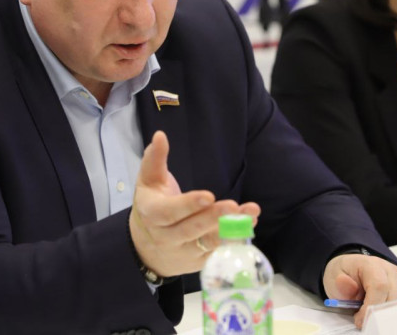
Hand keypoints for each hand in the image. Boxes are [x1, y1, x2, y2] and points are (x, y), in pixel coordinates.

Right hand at [129, 131, 260, 277]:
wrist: (145, 246)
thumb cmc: (151, 204)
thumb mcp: (148, 181)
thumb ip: (155, 158)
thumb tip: (160, 136)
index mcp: (152, 214)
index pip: (169, 212)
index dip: (188, 205)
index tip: (209, 195)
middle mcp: (165, 236)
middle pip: (190, 229)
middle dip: (213, 218)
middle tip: (233, 206)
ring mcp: (182, 251)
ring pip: (207, 242)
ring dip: (230, 229)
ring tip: (250, 214)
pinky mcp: (197, 261)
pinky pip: (216, 251)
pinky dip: (234, 239)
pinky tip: (250, 225)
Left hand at [323, 254, 396, 329]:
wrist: (352, 269)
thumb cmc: (345, 274)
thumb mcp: (335, 277)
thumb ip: (340, 284)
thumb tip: (346, 284)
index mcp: (371, 264)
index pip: (379, 286)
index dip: (371, 307)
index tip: (360, 320)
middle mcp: (391, 270)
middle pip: (393, 297)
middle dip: (379, 315)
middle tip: (365, 324)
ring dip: (388, 316)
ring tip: (373, 320)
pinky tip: (385, 318)